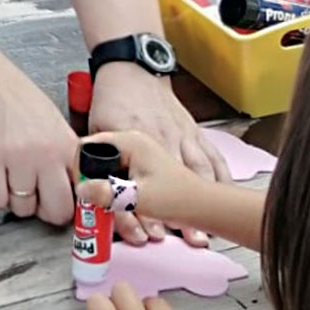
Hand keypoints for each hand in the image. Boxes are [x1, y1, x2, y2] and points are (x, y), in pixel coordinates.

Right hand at [0, 62, 76, 224]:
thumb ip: (63, 154)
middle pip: (57, 210)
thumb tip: (70, 186)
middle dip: (45, 211)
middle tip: (35, 199)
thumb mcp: (53, 124)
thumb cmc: (16, 100)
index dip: (70, 201)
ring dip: (14, 200)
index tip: (60, 201)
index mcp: (66, 144)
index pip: (83, 190)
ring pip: (23, 208)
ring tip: (8, 178)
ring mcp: (18, 157)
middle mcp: (46, 153)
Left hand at [88, 65, 229, 245]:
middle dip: (183, 218)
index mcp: (139, 143)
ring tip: (205, 234)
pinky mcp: (194, 132)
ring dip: (204, 203)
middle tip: (193, 241)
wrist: (134, 68)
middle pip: (177, 186)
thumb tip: (83, 190)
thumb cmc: (116, 98)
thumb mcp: (97, 129)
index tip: (149, 233)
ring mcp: (183, 137)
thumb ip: (92, 158)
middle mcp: (165, 142)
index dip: (143, 212)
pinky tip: (226, 197)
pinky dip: (221, 179)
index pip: (142, 183)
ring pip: (200, 174)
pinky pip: (213, 158)